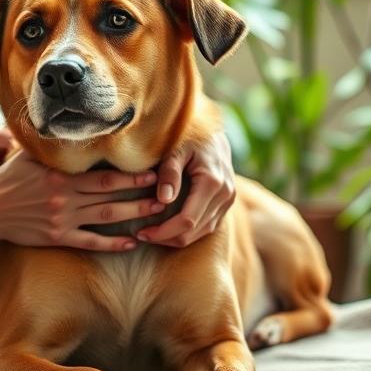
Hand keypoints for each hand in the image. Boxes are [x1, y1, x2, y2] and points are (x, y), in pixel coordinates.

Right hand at [0, 149, 162, 251]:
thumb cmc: (8, 178)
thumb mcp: (27, 155)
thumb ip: (51, 145)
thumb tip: (69, 122)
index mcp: (60, 173)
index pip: (102, 172)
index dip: (130, 171)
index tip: (153, 166)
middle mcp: (64, 196)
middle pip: (110, 192)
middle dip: (140, 190)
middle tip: (166, 188)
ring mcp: (62, 219)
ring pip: (106, 217)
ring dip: (134, 214)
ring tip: (157, 211)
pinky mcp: (58, 237)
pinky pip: (91, 242)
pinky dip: (112, 244)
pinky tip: (132, 243)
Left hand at [136, 132, 235, 246]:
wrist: (213, 132)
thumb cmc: (190, 136)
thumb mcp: (176, 149)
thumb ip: (170, 172)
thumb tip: (164, 200)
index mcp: (212, 182)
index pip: (187, 220)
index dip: (163, 232)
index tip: (142, 232)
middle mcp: (225, 194)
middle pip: (194, 231)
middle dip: (167, 238)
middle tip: (142, 235)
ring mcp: (229, 200)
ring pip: (202, 232)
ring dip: (177, 238)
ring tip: (153, 234)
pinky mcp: (227, 202)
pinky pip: (208, 225)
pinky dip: (189, 231)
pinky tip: (170, 229)